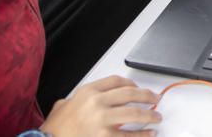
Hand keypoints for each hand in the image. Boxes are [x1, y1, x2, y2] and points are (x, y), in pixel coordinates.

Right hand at [39, 76, 160, 136]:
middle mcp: (97, 102)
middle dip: (147, 96)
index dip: (131, 83)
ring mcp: (102, 120)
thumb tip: (82, 100)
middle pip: (130, 93)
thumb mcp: (63, 106)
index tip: (138, 87)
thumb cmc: (54, 129)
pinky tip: (150, 133)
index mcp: (88, 92)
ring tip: (157, 117)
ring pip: (134, 113)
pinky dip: (143, 134)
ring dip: (149, 115)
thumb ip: (75, 100)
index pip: (116, 81)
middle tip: (156, 98)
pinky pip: (130, 135)